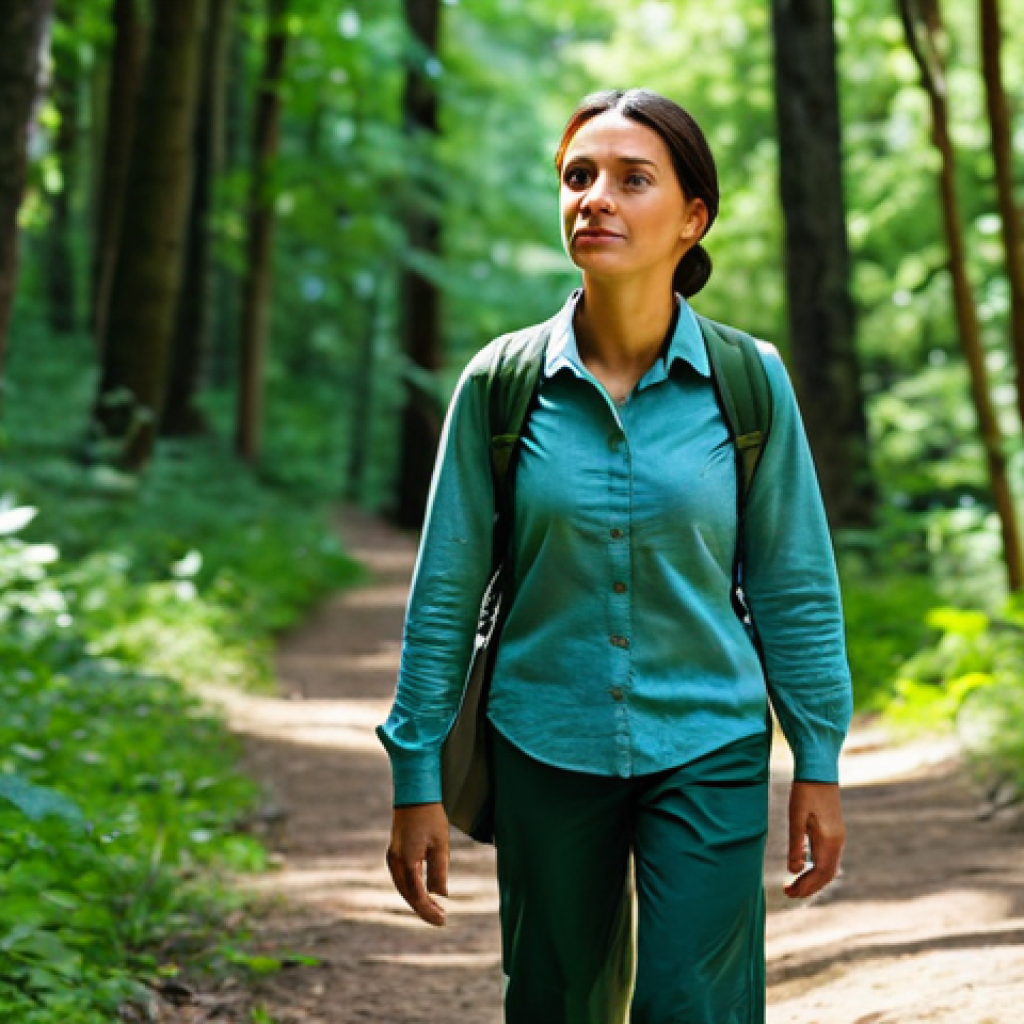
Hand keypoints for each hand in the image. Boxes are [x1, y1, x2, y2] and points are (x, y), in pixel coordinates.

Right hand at [386, 802, 450, 925]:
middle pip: (408, 895)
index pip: (418, 895)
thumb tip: (441, 895)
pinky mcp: (394, 853)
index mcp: (407, 861)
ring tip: (434, 908)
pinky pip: (401, 878)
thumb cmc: (430, 817)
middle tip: (441, 918)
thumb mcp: (441, 844)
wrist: (414, 794)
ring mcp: (392, 857)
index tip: (443, 920)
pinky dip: (411, 889)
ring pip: (403, 887)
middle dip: (423, 909)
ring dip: (417, 900)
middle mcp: (396, 862)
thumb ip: (439, 871)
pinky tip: (423, 892)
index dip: (429, 911)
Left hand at [783, 780, 844, 899]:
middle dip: (809, 887)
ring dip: (812, 879)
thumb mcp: (796, 815)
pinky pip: (826, 858)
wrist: (819, 770)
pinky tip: (802, 866)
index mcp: (829, 840)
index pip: (820, 873)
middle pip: (826, 875)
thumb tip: (793, 870)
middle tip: (788, 893)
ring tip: (794, 885)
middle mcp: (837, 842)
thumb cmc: (805, 791)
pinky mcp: (833, 832)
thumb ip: (796, 843)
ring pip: (827, 868)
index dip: (806, 886)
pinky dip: (815, 868)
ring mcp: (837, 837)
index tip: (789, 893)